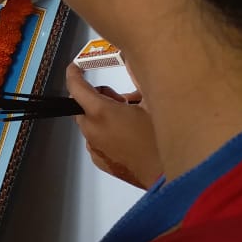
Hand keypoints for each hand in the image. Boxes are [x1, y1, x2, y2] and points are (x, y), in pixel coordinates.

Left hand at [68, 63, 160, 188]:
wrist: (169, 176)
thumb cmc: (162, 138)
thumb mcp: (153, 104)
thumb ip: (137, 84)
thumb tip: (132, 66)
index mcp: (100, 112)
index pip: (76, 88)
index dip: (73, 74)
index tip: (75, 68)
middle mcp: (91, 129)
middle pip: (83, 107)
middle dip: (97, 99)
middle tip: (123, 102)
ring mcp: (94, 148)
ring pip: (91, 124)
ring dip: (103, 118)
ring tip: (129, 122)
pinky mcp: (101, 162)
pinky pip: (97, 141)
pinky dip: (107, 135)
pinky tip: (129, 139)